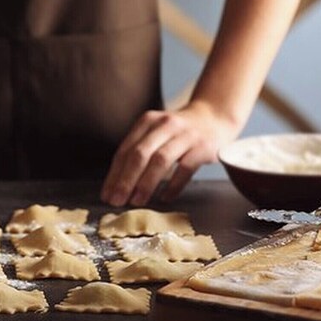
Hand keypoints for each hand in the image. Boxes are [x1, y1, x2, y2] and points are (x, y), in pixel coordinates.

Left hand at [100, 101, 240, 206]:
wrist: (214, 118)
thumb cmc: (178, 132)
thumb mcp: (156, 132)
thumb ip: (139, 151)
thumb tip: (116, 184)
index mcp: (147, 121)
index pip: (125, 150)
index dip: (114, 174)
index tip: (106, 195)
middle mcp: (165, 124)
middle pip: (140, 154)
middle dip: (125, 180)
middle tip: (117, 201)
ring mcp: (185, 134)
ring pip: (161, 160)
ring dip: (146, 183)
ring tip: (137, 202)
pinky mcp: (203, 146)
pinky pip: (186, 168)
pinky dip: (173, 185)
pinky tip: (164, 198)